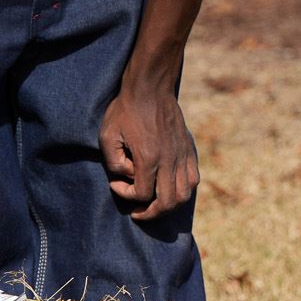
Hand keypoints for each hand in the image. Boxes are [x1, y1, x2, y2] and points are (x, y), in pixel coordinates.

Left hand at [100, 84, 198, 222]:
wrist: (150, 88)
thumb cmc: (125, 110)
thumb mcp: (107, 135)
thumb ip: (114, 162)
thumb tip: (126, 177)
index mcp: (149, 157)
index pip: (142, 194)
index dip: (126, 195)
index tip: (115, 184)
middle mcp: (169, 160)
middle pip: (167, 202)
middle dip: (151, 213)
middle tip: (138, 211)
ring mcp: (182, 155)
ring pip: (184, 194)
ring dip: (169, 205)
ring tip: (155, 203)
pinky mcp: (188, 150)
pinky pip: (193, 179)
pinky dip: (183, 190)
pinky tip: (169, 186)